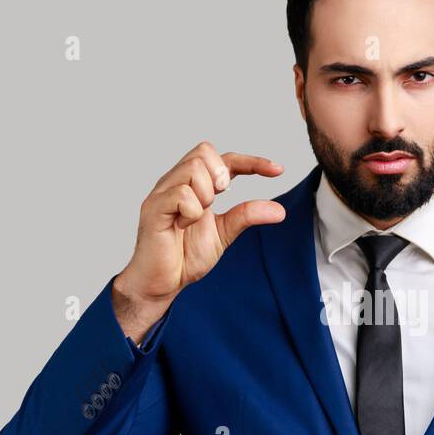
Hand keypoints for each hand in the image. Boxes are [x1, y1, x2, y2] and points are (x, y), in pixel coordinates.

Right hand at [113, 142, 286, 323]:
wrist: (162, 283)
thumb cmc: (185, 256)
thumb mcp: (224, 233)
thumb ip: (246, 217)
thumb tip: (280, 210)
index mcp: (195, 186)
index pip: (224, 160)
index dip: (252, 161)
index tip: (278, 170)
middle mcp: (176, 182)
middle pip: (204, 151)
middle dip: (221, 174)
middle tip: (220, 200)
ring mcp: (163, 193)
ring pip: (193, 169)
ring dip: (206, 194)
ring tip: (197, 217)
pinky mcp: (153, 208)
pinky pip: (180, 194)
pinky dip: (191, 211)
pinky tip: (182, 225)